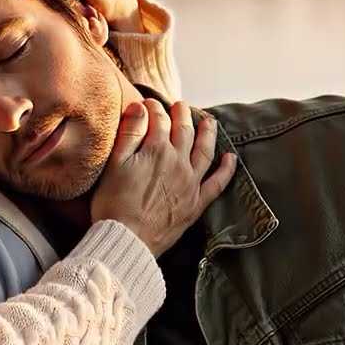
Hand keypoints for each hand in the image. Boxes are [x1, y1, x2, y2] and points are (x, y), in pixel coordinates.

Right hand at [90, 99, 236, 256]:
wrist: (128, 240)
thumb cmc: (114, 204)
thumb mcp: (114, 164)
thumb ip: (129, 133)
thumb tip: (140, 107)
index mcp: (156, 150)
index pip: (159, 120)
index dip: (153, 108)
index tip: (148, 103)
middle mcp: (178, 162)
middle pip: (184, 130)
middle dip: (182, 114)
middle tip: (180, 105)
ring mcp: (191, 183)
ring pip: (204, 150)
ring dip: (208, 133)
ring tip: (209, 121)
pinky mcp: (196, 203)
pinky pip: (217, 183)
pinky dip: (226, 169)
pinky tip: (230, 158)